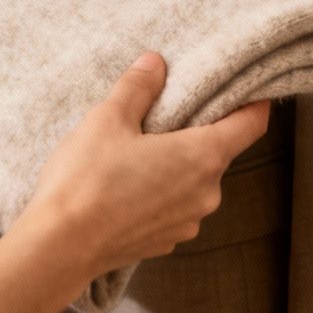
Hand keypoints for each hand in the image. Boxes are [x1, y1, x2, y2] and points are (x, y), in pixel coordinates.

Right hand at [16, 54, 270, 280]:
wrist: (58, 248)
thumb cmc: (86, 180)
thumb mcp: (108, 119)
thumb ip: (138, 87)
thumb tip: (155, 63)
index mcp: (204, 156)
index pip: (252, 124)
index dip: (254, 102)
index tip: (247, 88)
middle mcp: (207, 193)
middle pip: (218, 151)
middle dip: (197, 132)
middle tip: (165, 115)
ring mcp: (187, 222)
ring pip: (194, 181)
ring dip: (176, 165)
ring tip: (137, 152)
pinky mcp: (165, 241)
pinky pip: (174, 207)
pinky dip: (160, 193)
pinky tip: (126, 186)